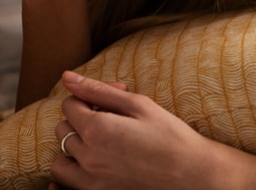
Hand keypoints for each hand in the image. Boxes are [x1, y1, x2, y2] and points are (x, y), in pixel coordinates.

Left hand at [50, 72, 218, 189]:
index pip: (69, 105)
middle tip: (109, 121)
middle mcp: (89, 158)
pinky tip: (87, 166)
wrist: (194, 175)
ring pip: (61, 160)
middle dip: (80, 121)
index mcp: (97, 130)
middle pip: (63, 130)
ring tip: (96, 144)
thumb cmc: (171, 136)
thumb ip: (98, 91)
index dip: (87, 98)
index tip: (108, 102)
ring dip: (73, 148)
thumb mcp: (137, 105)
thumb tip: (66, 77)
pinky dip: (68, 176)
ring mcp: (92, 181)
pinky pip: (66, 186)